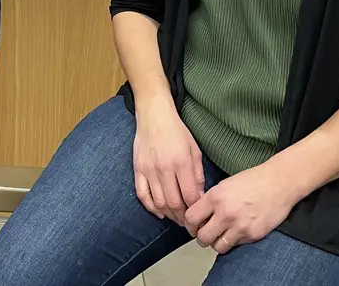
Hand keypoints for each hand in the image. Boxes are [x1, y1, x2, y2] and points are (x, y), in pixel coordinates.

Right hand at [132, 100, 204, 225]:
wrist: (153, 116)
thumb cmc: (177, 131)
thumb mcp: (194, 150)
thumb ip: (197, 174)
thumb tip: (201, 196)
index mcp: (181, 162)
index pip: (190, 196)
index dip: (196, 210)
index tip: (200, 215)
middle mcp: (164, 168)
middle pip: (174, 203)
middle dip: (183, 217)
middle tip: (190, 224)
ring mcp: (148, 170)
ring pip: (158, 202)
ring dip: (169, 215)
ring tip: (178, 219)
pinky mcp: (138, 170)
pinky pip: (142, 195)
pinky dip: (151, 207)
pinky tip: (160, 212)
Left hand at [183, 161, 303, 253]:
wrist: (279, 183)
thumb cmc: (254, 180)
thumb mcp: (225, 184)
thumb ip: (211, 200)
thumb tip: (199, 215)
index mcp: (215, 197)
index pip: (191, 218)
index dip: (189, 225)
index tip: (193, 226)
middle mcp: (225, 213)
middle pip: (202, 237)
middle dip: (201, 237)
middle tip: (205, 234)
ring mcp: (239, 226)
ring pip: (217, 246)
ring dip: (216, 243)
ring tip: (220, 235)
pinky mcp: (252, 235)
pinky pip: (235, 245)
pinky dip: (233, 241)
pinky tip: (236, 232)